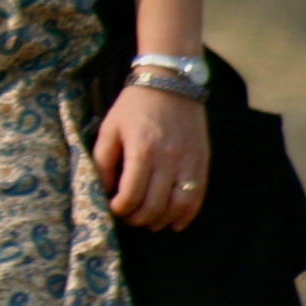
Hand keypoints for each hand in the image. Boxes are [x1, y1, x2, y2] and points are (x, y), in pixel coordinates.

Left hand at [93, 83, 207, 230]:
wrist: (171, 82)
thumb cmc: (134, 106)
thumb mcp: (109, 129)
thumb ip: (103, 161)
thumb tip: (102, 189)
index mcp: (142, 151)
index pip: (130, 196)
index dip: (119, 209)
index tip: (112, 208)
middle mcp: (168, 160)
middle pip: (155, 206)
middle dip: (138, 219)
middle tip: (128, 218)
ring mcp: (189, 161)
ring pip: (179, 206)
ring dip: (163, 221)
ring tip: (150, 223)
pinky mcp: (203, 161)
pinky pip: (198, 196)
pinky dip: (188, 215)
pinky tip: (176, 223)